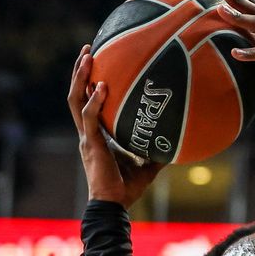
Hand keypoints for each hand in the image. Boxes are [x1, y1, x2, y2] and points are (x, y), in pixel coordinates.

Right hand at [68, 45, 164, 206]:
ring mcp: (87, 137)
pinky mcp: (91, 144)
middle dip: (79, 72)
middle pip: (76, 95)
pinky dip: (94, 101)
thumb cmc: (127, 189)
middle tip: (88, 49)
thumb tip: (178, 142)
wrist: (113, 206)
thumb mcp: (146, 165)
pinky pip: (89, 117)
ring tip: (87, 57)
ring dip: (79, 78)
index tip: (95, 63)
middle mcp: (87, 133)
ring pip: (76, 101)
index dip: (87, 83)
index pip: (86, 103)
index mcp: (96, 135)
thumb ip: (157, 151)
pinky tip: (101, 86)